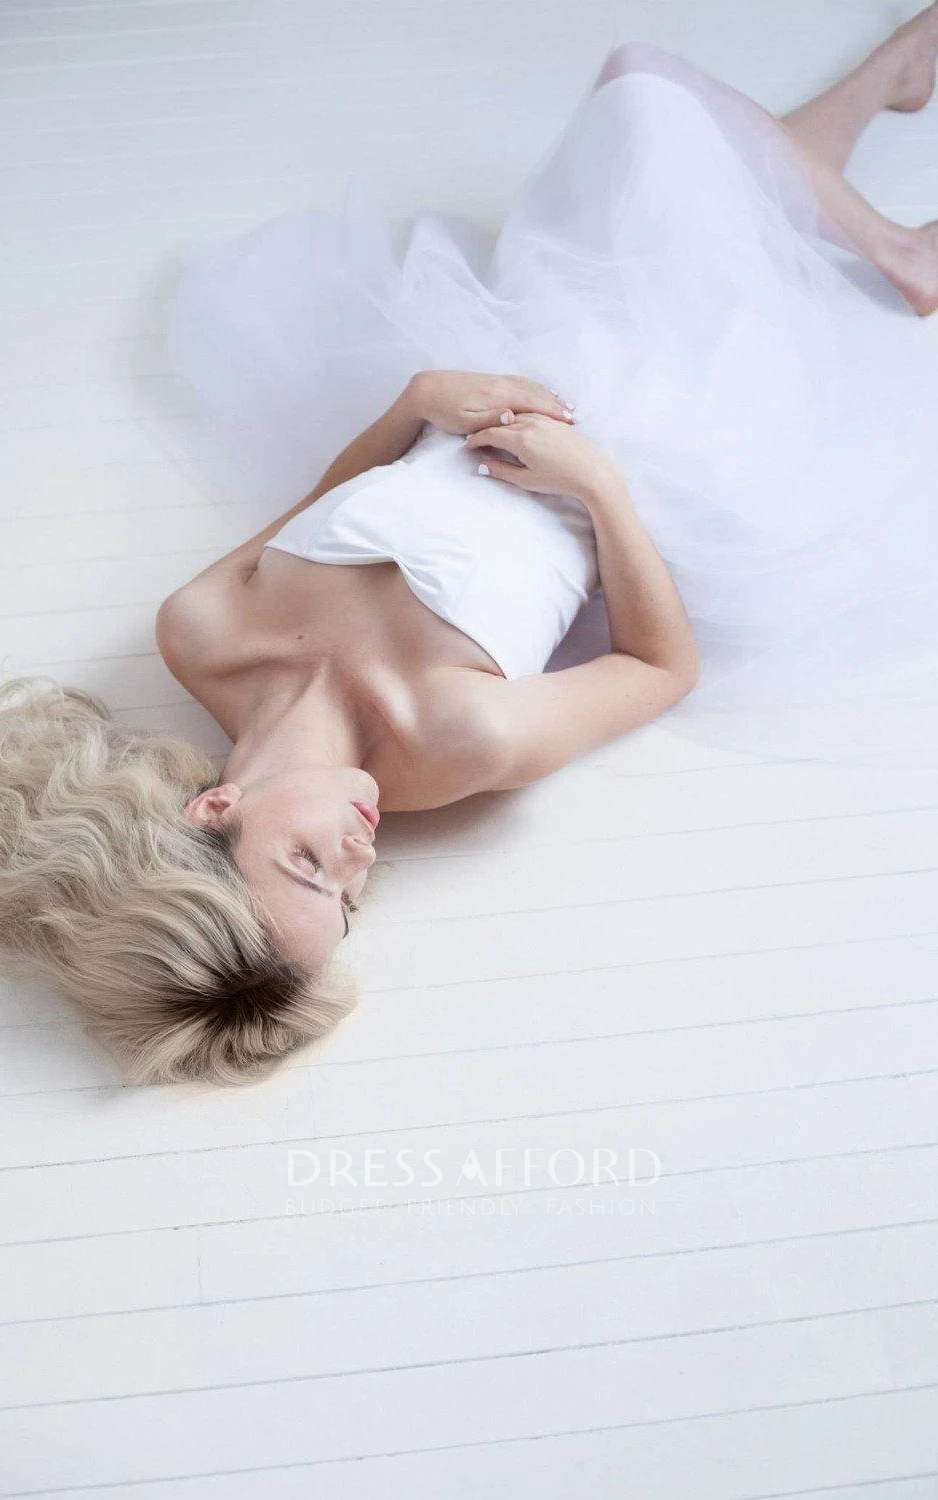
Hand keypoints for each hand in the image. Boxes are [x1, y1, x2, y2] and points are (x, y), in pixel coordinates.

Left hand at [408, 369, 576, 435]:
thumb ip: (490, 419)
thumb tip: (513, 417)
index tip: (569, 421)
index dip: (551, 412)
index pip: (531, 403)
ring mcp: (497, 380)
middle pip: (535, 393)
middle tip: (574, 416)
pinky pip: (520, 381)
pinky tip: (541, 390)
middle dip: (555, 404)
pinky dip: (535, 386)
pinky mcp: (492, 380)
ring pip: (529, 385)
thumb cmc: (444, 410)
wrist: (426, 389)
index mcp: (497, 396)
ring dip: (548, 395)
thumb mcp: (465, 421)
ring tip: (564, 404)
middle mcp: (501, 385)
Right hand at [463, 411, 617, 499]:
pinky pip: (533, 414)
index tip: (467, 446)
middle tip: (478, 440)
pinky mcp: (555, 421)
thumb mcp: (526, 480)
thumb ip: (502, 471)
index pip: (490, 434)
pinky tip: (518, 425)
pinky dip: (521, 419)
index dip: (476, 440)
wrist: (593, 472)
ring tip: (496, 432)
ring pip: (517, 416)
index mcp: (520, 439)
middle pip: (502, 423)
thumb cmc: (560, 480)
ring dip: (504, 423)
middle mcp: (531, 424)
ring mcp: (545, 420)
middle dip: (488, 430)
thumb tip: (482, 466)